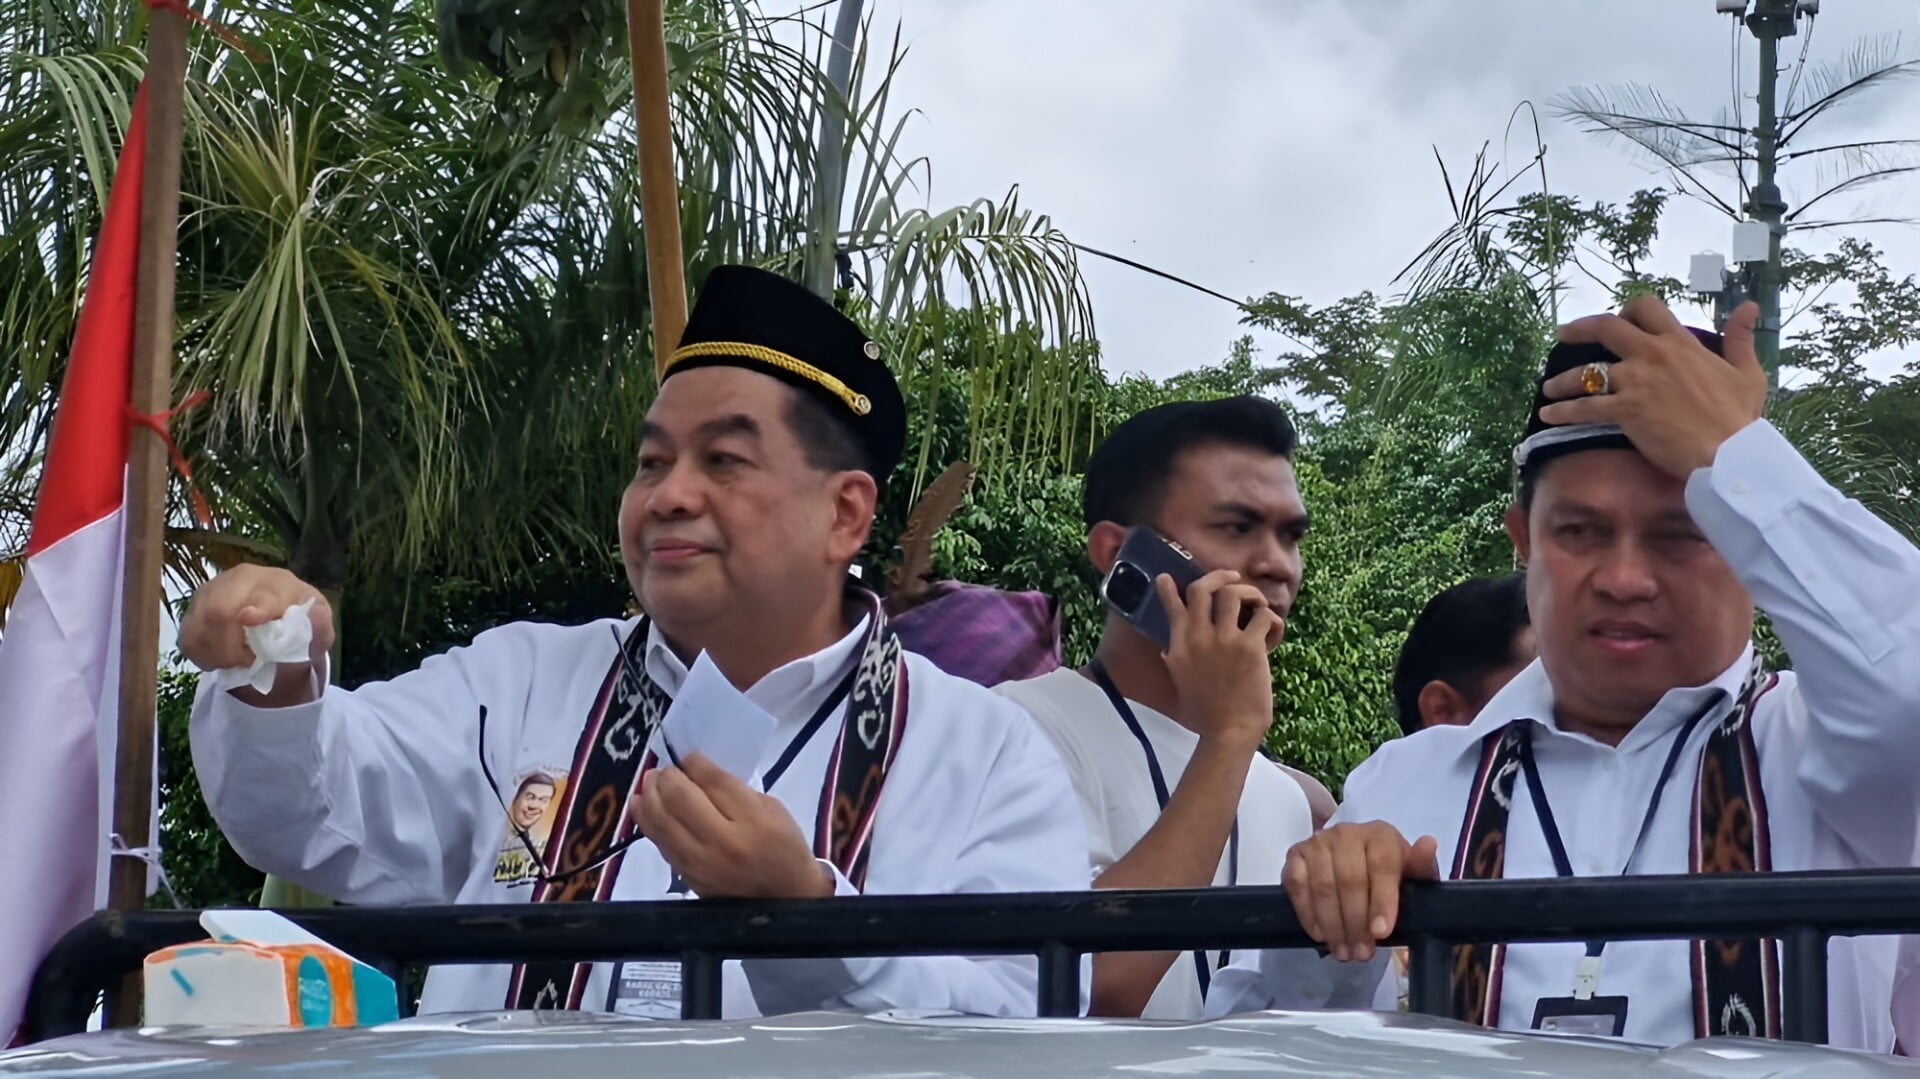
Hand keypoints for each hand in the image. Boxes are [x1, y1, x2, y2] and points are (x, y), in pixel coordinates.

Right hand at [179, 564, 331, 679]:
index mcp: (276, 582)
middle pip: (220, 610)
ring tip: (236, 661)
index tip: (248, 618)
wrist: (278, 613)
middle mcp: (239, 580)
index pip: (263, 594)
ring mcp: (212, 592)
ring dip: (215, 653)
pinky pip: (187, 636)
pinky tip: (219, 659)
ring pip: (199, 624)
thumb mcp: (318, 622)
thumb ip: (318, 624)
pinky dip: (201, 655)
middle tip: (248, 661)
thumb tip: (308, 623)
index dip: (258, 608)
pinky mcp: (194, 609)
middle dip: (230, 645)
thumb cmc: (300, 617)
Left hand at [631, 753, 833, 898]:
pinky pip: (659, 841)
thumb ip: (735, 790)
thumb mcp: (772, 809)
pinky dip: (646, 819)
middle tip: (666, 769)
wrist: (782, 900)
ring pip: (660, 820)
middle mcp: (723, 842)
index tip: (689, 756)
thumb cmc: (783, 848)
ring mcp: (700, 863)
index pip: (714, 782)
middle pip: (680, 798)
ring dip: (649, 794)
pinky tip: (641, 804)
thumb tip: (697, 771)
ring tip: (650, 781)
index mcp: (754, 821)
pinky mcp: (686, 876)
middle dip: (667, 776)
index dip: (695, 762)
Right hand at [1159, 570, 1283, 751]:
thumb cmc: (1205, 715)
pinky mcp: (1250, 648)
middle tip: (1232, 577)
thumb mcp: (1180, 683)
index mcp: (1179, 646)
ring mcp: (1224, 640)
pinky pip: (1264, 616)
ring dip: (1250, 594)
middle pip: (1203, 588)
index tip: (1166, 576)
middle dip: (1219, 576)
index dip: (1169, 587)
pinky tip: (1273, 632)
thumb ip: (1175, 661)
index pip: (1171, 606)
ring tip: (1256, 604)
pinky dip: (1272, 620)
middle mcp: (1198, 637)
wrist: (1228, 733)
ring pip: (1234, 594)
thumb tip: (1168, 650)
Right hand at [1283, 821, 1439, 962]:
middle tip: (1361, 953)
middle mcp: (1347, 832)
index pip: (1381, 865)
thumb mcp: (1413, 878)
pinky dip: (1307, 913)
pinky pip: (1296, 885)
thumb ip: (1422, 867)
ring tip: (1343, 951)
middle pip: (1349, 879)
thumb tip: (1428, 844)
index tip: (1381, 933)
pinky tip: (1319, 934)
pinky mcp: (1296, 855)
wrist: (1360, 872)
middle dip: (1355, 922)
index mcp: (1381, 835)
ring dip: (1332, 924)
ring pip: (1322, 886)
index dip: (1381, 901)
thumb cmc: (1391, 879)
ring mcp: (1318, 842)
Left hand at [1540, 296, 1766, 477]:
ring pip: (1587, 372)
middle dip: (1579, 329)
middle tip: (1563, 335)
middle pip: (1606, 329)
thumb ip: (1740, 338)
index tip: (1616, 318)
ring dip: (1563, 379)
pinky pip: (1584, 408)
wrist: (1730, 452)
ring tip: (1549, 388)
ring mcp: (1636, 382)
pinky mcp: (1625, 410)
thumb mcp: (1747, 371)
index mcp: (1679, 343)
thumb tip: (1750, 306)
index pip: (1646, 308)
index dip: (1627, 309)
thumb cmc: (1739, 416)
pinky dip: (1562, 411)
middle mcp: (1652, 355)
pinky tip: (1549, 414)